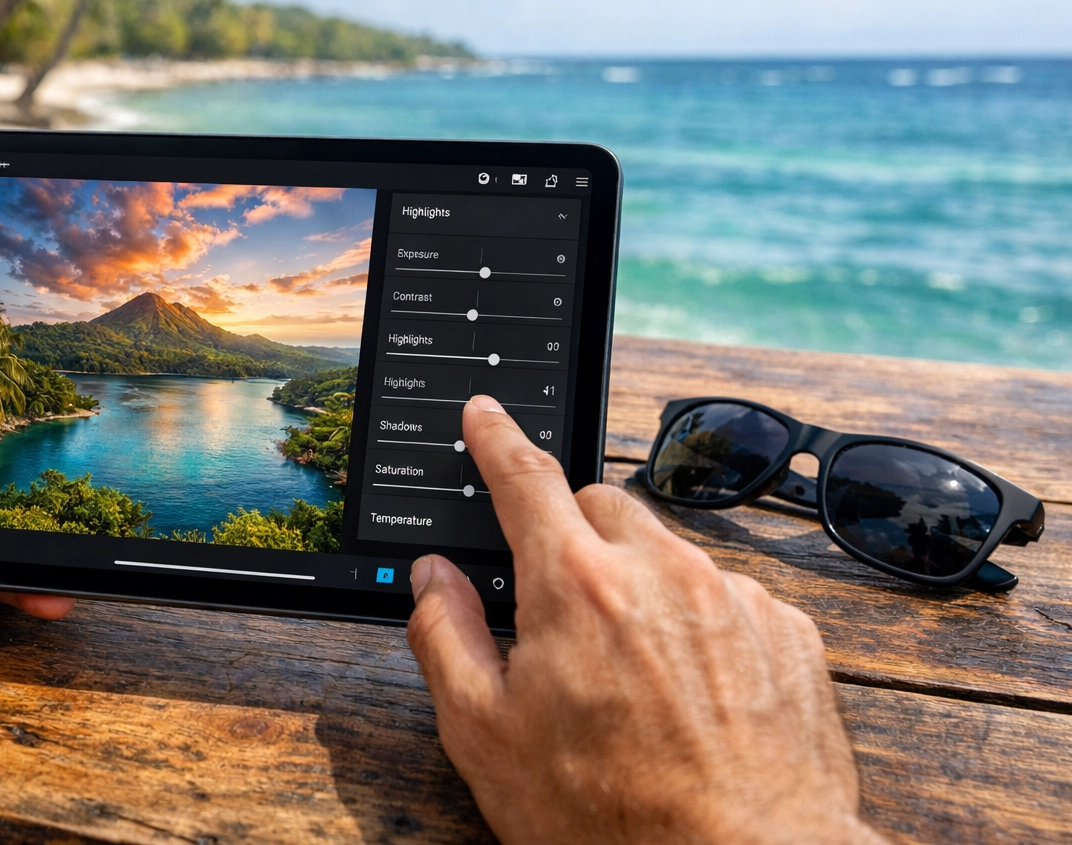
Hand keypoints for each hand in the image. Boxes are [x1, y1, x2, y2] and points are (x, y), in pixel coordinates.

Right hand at [406, 396, 885, 844]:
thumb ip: (445, 637)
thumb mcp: (486, 736)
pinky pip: (728, 595)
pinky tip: (692, 693)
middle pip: (601, 505)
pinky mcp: (786, 630)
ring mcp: (733, 596)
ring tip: (634, 675)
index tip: (485, 415)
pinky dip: (702, 624)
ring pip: (668, 550)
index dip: (496, 439)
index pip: (524, 478)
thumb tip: (433, 579)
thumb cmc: (612, 818)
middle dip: (572, 538)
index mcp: (576, 585)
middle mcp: (661, 571)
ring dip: (640, 584)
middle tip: (562, 614)